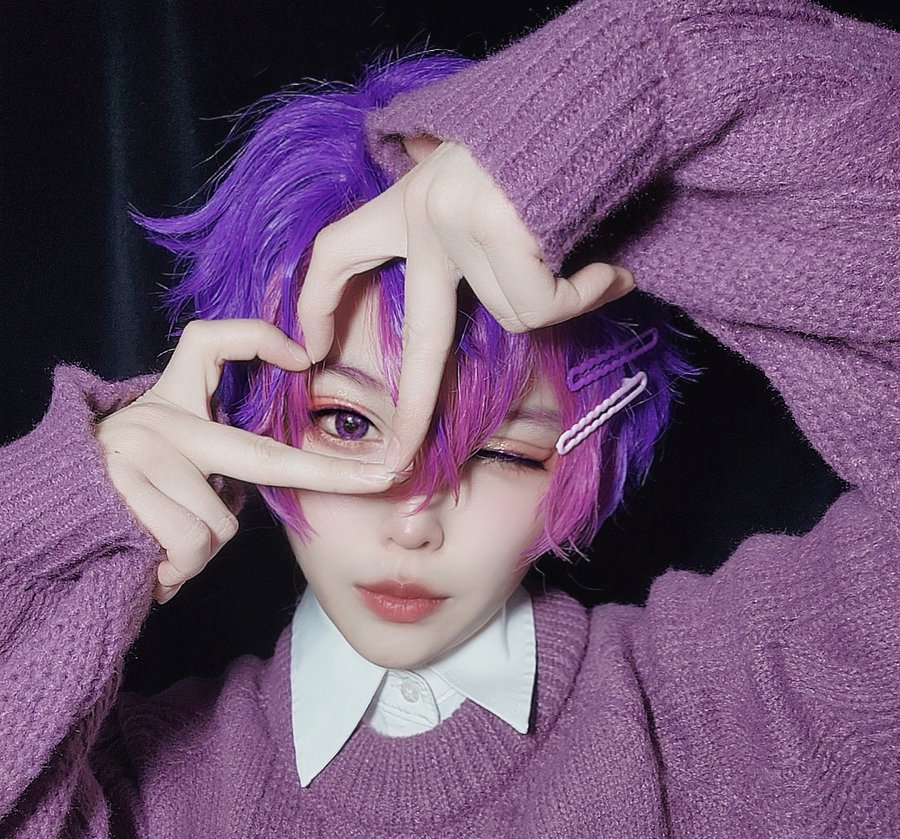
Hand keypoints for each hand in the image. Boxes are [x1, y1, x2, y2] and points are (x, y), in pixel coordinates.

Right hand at [93, 319, 398, 602]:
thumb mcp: (166, 470)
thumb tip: (275, 486)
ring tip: (158, 546)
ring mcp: (139, 451)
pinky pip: (189, 544)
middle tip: (386, 478)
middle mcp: (155, 419)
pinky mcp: (124, 487)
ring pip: (219, 525)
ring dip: (195, 553)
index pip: (210, 345)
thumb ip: (214, 468)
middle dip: (333, 474)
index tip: (303, 355)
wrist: (47, 530)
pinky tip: (147, 558)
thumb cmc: (119, 505)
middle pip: (260, 455)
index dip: (257, 339)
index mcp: (169, 405)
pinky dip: (174, 567)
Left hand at [297, 139, 634, 468]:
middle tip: (396, 458)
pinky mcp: (497, 227)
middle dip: (414, 408)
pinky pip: (542, 306)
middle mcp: (428, 211)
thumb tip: (541, 298)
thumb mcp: (492, 190)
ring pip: (517, 315)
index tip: (307, 349)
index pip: (338, 251)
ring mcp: (461, 222)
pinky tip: (610, 270)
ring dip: (560, 295)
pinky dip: (583, 294)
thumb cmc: (545, 144)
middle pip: (422, 336)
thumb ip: (482, 243)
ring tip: (594, 261)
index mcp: (411, 202)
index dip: (315, 301)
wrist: (587, 94)